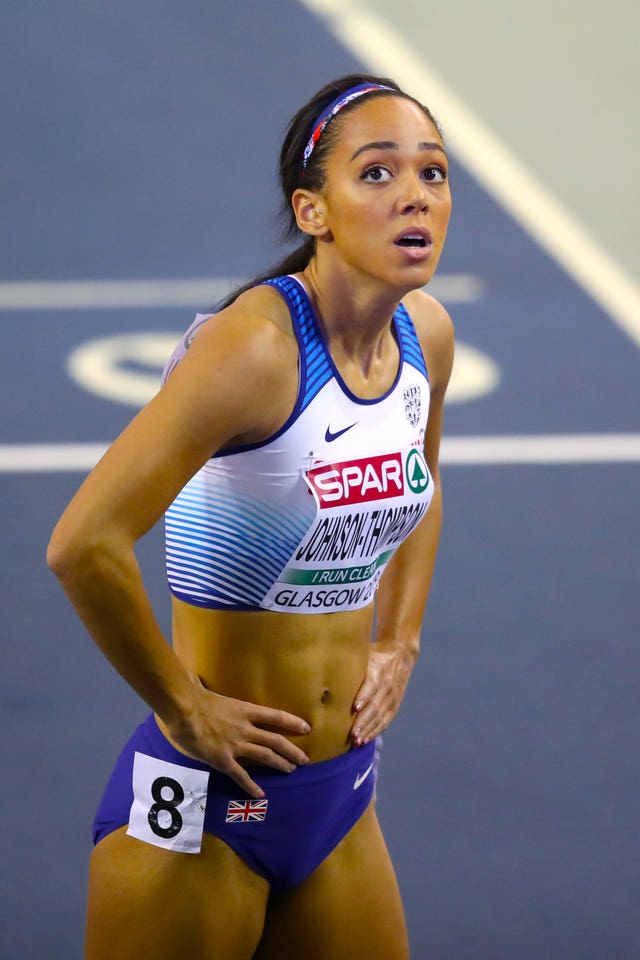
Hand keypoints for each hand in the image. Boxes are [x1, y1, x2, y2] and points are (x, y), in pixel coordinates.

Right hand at [164, 675, 310, 797]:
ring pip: (265, 756)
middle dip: (292, 750)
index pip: (276, 716)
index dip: (292, 722)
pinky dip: (251, 786)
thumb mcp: (215, 693)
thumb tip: (206, 686)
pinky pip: (241, 775)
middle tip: (304, 759)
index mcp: (245, 709)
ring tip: (291, 770)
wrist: (184, 711)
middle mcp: (245, 728)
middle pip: (275, 740)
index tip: (306, 727)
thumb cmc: (196, 698)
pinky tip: (261, 794)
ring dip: (280, 763)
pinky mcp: (224, 760)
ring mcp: (236, 745)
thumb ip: (222, 697)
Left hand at [350, 642, 415, 746]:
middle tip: (352, 734)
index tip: (354, 708)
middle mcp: (387, 686)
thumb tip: (326, 673)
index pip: (371, 685)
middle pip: (375, 706)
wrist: (400, 655)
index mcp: (378, 671)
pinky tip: (365, 740)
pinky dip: (376, 731)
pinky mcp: (395, 705)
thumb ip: (350, 665)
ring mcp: (392, 697)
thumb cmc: (374, 655)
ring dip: (368, 730)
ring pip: (380, 716)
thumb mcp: (364, 654)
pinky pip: (386, 721)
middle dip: (363, 721)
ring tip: (357, 741)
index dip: (364, 697)